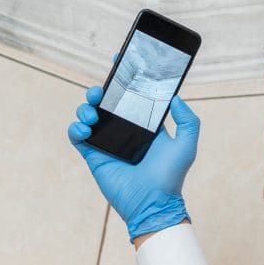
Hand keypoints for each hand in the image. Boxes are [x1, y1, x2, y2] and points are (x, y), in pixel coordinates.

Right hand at [68, 87, 199, 240]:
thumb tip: (175, 98)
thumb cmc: (170, 176)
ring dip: (86, 108)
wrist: (152, 203)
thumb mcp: (187, 145)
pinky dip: (75, 128)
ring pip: (89, 115)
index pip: (132, 96)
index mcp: (144, 125)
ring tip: (93, 115)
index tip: (118, 61)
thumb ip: (188, 120)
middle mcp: (125, 131)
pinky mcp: (94, 156)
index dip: (124, 79)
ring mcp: (107, 143)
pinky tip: (85, 129)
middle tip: (101, 93)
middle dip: (99, 91)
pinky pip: (77, 136)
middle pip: (106, 102)